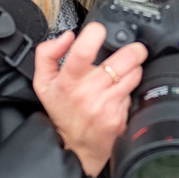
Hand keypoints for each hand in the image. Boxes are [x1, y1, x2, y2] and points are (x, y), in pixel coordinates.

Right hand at [32, 22, 147, 176]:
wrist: (76, 147)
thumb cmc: (62, 111)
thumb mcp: (43, 83)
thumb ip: (47, 54)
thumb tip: (67, 36)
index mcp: (68, 81)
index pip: (83, 52)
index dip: (95, 34)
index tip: (100, 30)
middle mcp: (88, 93)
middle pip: (123, 59)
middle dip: (133, 50)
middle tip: (133, 50)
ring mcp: (106, 106)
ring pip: (134, 74)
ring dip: (134, 68)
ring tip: (124, 71)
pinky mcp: (119, 116)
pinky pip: (134, 92)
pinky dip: (130, 88)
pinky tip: (119, 91)